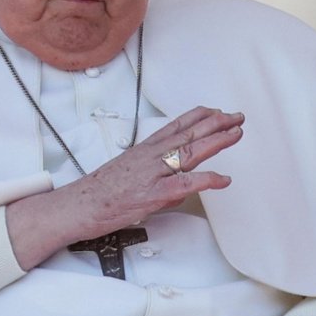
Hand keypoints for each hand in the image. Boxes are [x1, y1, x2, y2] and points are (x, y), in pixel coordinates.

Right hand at [6, 106, 243, 269]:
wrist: (78, 205)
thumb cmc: (100, 193)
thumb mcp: (131, 176)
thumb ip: (160, 179)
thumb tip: (183, 187)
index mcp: (144, 149)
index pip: (176, 125)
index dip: (199, 116)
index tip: (217, 110)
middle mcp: (151, 156)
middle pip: (188, 133)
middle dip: (216, 123)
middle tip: (237, 116)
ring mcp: (153, 173)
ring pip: (190, 152)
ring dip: (216, 141)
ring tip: (236, 134)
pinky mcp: (153, 193)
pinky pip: (185, 184)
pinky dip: (208, 180)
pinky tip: (223, 179)